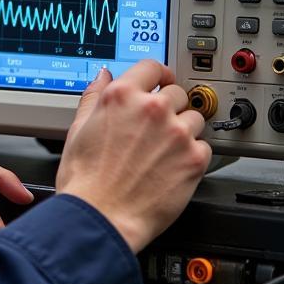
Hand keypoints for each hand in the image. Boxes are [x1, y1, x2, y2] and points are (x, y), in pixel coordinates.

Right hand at [56, 59, 211, 252]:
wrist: (102, 216)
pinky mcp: (195, 159)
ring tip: (165, 150)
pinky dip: (193, 155)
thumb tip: (104, 77)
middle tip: (157, 127)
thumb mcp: (79, 128)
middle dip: (169, 106)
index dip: (157, 74)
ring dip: (184, 130)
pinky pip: (204, 147)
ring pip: (194, 118)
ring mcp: (177, 133)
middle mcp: (152, 109)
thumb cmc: (86, 179)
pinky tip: (173, 167)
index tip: (161, 81)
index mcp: (122, 96)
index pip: (152, 67)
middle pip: (177, 92)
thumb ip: (95, 96)